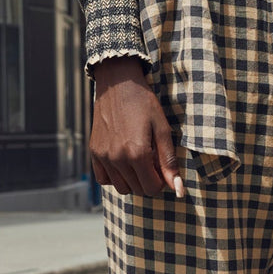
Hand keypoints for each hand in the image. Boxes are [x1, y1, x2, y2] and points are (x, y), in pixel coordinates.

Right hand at [90, 58, 183, 197]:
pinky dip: (114, 177)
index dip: (161, 181)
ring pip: (121, 187)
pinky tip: (122, 162)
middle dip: (148, 180)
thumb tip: (178, 189)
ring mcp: (103, 157)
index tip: (162, 167)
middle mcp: (118, 159)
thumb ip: (168, 161)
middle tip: (151, 161)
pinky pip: (103, 179)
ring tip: (137, 160)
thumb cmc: (144, 103)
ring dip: (132, 180)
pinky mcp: (94, 152)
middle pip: (137, 190)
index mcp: (137, 154)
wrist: (118, 84)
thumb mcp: (162, 129)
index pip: (151, 188)